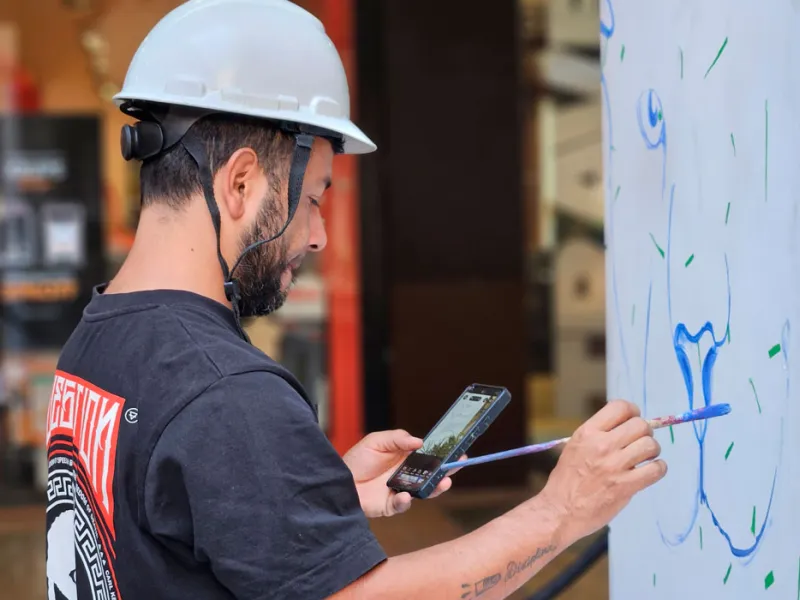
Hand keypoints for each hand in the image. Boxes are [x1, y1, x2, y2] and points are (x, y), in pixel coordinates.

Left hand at [342, 430, 461, 517]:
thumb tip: (420, 441)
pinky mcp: (390, 506)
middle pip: (432, 475)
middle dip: (447, 471)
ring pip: (424, 492)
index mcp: (406, 459)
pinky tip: (406, 495)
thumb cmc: (356, 460)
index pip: (430, 457)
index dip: (444, 454)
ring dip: (435, 488)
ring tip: (443, 483)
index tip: (458, 450)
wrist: (338, 480)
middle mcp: (407, 476)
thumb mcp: (376, 441)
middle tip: (458, 465)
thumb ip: (397, 439)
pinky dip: (405, 502)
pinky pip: (402, 505)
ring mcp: (401, 491)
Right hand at [540, 400, 666, 543]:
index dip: (632, 411)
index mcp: (587, 433)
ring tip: (645, 458)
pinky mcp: (626, 486)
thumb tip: (625, 427)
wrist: (560, 511)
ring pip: (651, 445)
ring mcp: (615, 466)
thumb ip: (597, 435)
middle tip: (640, 442)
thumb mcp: (575, 447)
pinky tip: (650, 471)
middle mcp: (602, 445)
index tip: (633, 419)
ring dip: (652, 451)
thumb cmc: (566, 480)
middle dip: (645, 432)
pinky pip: (656, 469)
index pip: (620, 407)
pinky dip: (658, 468)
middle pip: (640, 425)